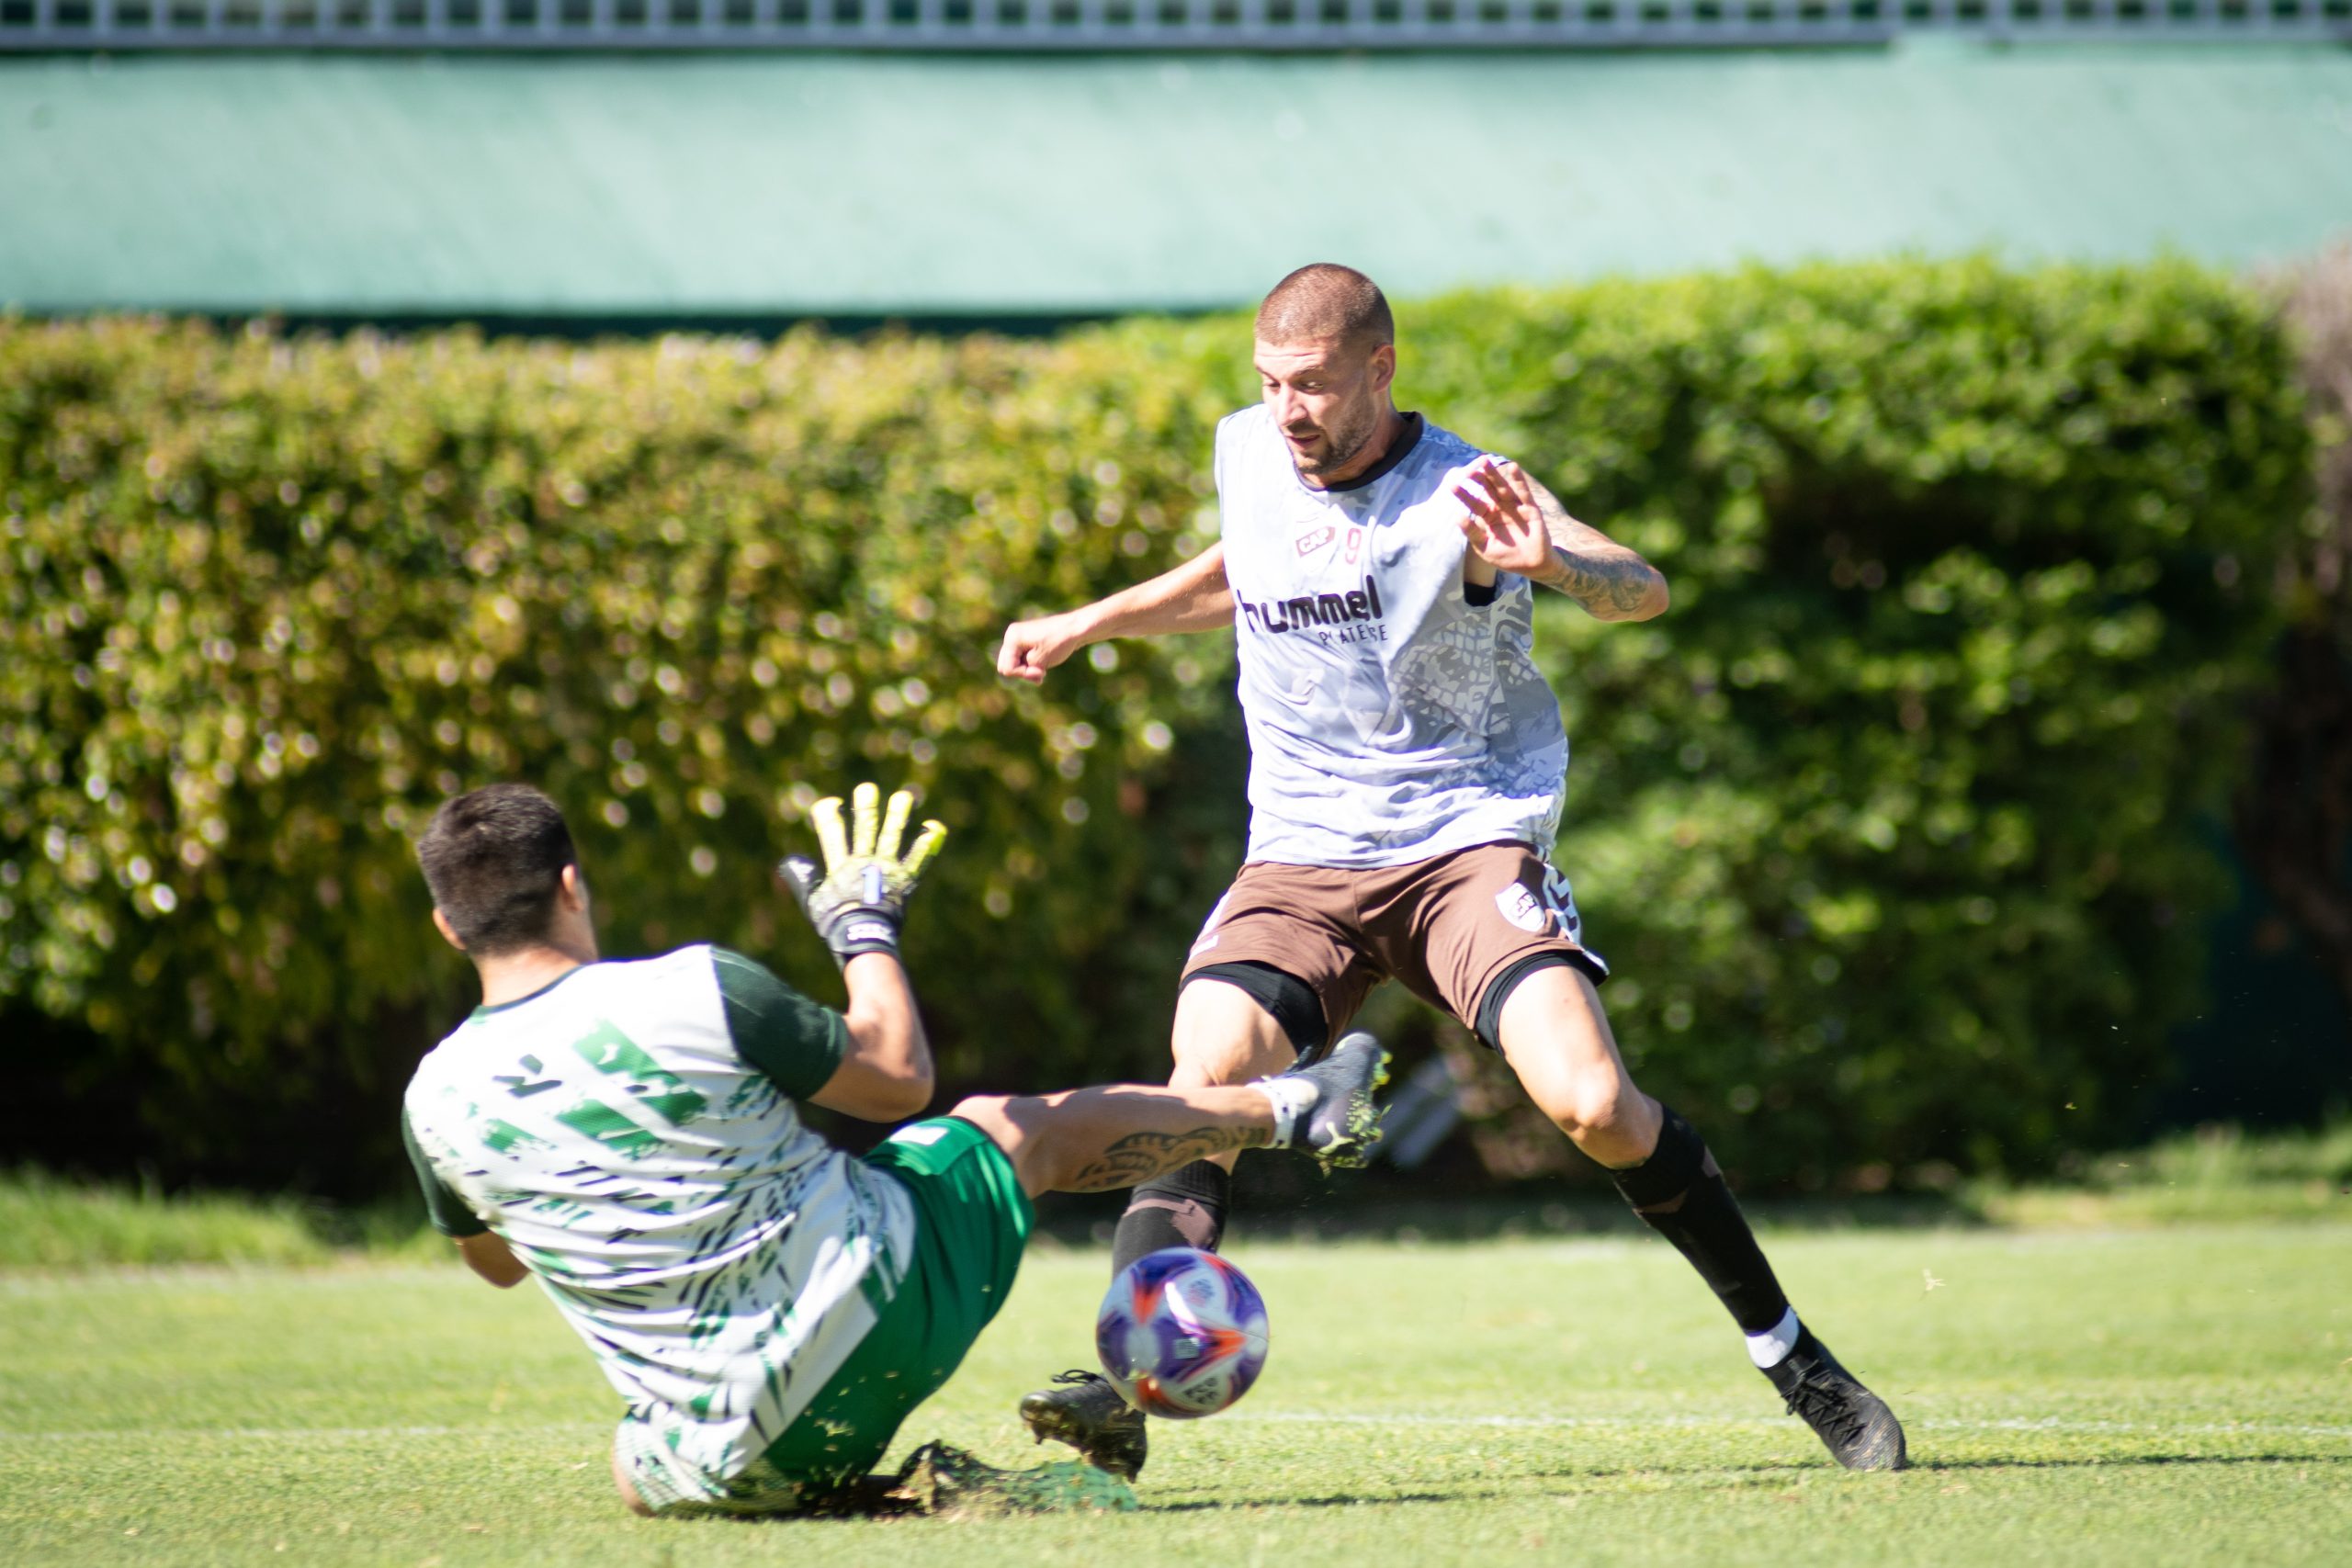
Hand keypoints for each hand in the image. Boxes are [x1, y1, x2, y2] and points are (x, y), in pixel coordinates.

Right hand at [778, 782, 947, 966]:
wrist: (862, 938)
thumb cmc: (835, 924)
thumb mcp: (814, 902)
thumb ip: (804, 880)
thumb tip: (792, 860)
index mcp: (840, 867)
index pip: (831, 834)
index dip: (829, 815)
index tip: (831, 802)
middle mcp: (863, 863)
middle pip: (864, 829)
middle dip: (865, 808)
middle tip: (867, 789)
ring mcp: (885, 870)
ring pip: (892, 837)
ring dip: (898, 816)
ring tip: (904, 796)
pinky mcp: (904, 880)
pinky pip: (917, 859)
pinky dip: (926, 844)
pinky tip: (935, 828)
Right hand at [996, 611, 1089, 685]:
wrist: (1076, 628)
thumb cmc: (1058, 643)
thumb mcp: (1039, 662)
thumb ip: (1024, 670)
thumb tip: (1018, 672)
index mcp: (1012, 638)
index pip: (1007, 667)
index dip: (1023, 674)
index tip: (1040, 673)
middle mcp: (1012, 635)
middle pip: (1006, 665)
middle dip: (1022, 673)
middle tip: (1040, 674)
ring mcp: (1019, 637)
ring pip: (1014, 663)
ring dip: (1027, 670)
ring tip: (1043, 672)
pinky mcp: (1027, 641)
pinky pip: (1022, 659)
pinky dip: (1031, 665)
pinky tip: (1043, 668)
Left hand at [1452, 459, 1557, 578]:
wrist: (1531, 565)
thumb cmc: (1506, 557)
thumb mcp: (1485, 547)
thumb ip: (1472, 532)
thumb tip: (1456, 517)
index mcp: (1488, 517)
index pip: (1474, 503)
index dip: (1464, 495)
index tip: (1452, 485)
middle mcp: (1500, 508)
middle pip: (1487, 490)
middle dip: (1478, 479)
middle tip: (1468, 468)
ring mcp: (1515, 507)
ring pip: (1502, 487)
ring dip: (1494, 475)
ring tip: (1485, 461)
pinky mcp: (1529, 508)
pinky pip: (1523, 492)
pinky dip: (1519, 480)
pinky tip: (1513, 467)